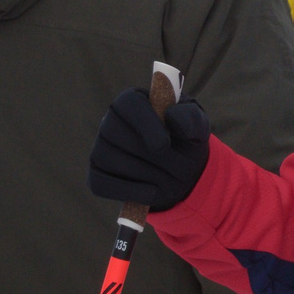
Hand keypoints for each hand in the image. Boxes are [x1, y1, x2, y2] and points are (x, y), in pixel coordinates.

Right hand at [88, 88, 210, 210]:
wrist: (180, 166)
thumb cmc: (185, 138)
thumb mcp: (197, 125)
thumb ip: (190, 117)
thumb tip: (172, 117)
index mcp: (133, 100)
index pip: (130, 104)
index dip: (146, 124)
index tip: (164, 145)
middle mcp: (110, 121)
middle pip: (122, 137)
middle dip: (157, 158)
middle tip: (184, 169)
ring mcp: (100, 148)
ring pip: (115, 162)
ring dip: (150, 175)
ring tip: (175, 179)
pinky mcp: (96, 174)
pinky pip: (102, 185)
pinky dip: (129, 192)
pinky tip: (153, 193)